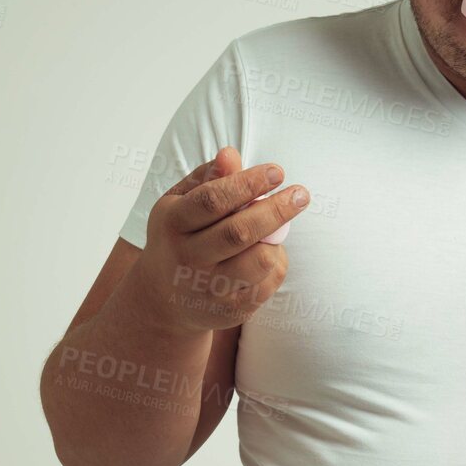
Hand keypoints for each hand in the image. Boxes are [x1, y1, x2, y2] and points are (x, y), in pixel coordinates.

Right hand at [129, 146, 310, 335]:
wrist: (164, 299)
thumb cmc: (182, 236)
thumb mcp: (183, 203)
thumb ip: (209, 178)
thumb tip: (230, 154)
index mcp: (172, 223)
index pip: (213, 200)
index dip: (248, 183)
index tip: (278, 172)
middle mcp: (186, 258)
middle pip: (240, 232)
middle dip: (276, 210)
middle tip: (301, 194)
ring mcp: (207, 289)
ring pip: (259, 260)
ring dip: (275, 240)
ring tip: (274, 230)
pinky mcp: (229, 312)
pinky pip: (267, 283)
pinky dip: (274, 263)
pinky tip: (263, 255)